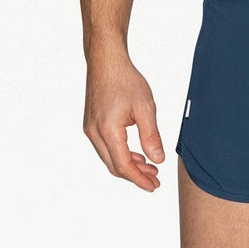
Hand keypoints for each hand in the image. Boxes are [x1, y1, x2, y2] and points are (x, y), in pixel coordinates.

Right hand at [83, 48, 164, 191]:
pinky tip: (137, 155)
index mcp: (108, 130)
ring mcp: (90, 129)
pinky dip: (121, 155)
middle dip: (136, 176)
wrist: (106, 61)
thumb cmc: (125, 80)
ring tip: (150, 168)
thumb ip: (151, 136)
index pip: (124, 166)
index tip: (153, 187)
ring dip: (129, 166)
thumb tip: (158, 160)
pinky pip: (106, 148)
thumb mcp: (145, 108)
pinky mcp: (91, 124)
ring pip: (109, 159)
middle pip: (115, 166)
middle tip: (155, 180)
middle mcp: (94, 133)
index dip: (139, 179)